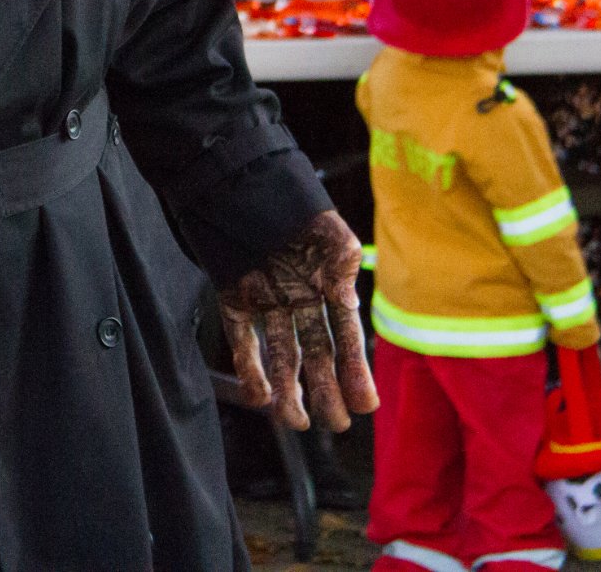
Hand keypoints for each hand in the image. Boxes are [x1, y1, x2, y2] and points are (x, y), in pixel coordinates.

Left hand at [218, 209, 378, 430]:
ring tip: (298, 422)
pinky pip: (242, 338)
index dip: (355, 370)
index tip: (366, 405)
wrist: (237, 176)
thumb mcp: (329, 230)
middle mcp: (298, 295)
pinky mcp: (234, 296)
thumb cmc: (290, 198)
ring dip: (290, 390)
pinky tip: (261, 398)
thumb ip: (342, 264)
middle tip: (336, 424)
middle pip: (315, 352)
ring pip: (281, 354)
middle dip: (326, 390)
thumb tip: (347, 300)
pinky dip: (249, 368)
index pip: (345, 334)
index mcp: (326, 281)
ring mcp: (266, 298)